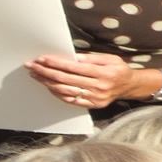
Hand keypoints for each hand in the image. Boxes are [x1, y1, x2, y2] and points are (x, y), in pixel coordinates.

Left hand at [25, 52, 139, 108]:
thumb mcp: (109, 58)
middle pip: (65, 79)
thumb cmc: (118, 69)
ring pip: (65, 90)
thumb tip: (71, 57)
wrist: (129, 86)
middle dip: (45, 72)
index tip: (41, 58)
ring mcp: (94, 98)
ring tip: (35, 75)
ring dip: (47, 83)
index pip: (73, 67)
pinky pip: (70, 100)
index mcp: (103, 73)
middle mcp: (98, 87)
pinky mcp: (91, 105)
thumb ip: (91, 58)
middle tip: (31, 66)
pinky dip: (56, 93)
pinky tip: (47, 86)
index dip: (55, 63)